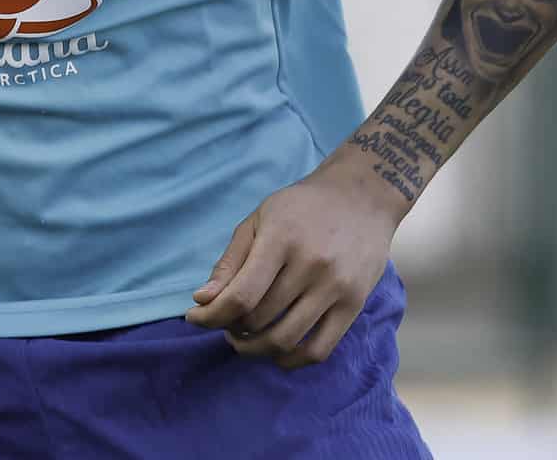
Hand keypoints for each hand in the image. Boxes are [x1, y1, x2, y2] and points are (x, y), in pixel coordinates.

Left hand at [183, 150, 405, 368]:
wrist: (362, 197)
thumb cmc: (302, 207)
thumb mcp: (259, 219)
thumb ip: (231, 261)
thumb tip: (203, 300)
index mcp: (281, 238)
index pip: (241, 295)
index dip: (211, 315)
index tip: (194, 318)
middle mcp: (311, 265)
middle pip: (259, 319)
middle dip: (230, 327)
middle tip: (224, 321)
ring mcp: (336, 287)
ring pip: (285, 340)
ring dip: (255, 348)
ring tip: (244, 338)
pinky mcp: (355, 305)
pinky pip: (319, 350)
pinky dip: (291, 360)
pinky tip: (276, 351)